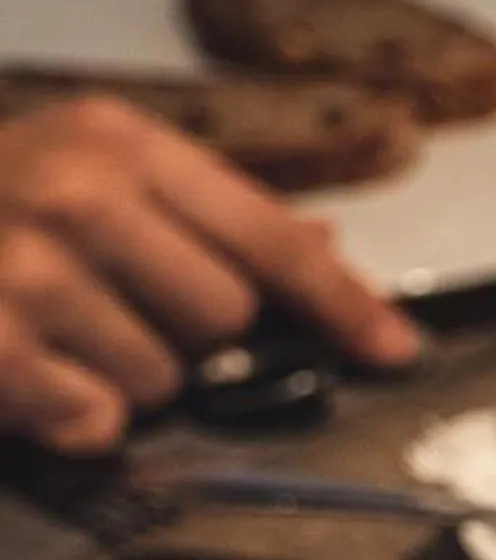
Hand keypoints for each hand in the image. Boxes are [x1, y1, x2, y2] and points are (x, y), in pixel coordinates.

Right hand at [0, 97, 419, 452]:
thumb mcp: (92, 171)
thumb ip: (208, 212)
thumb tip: (321, 243)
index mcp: (123, 144)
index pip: (271, 238)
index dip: (344, 303)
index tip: (394, 350)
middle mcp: (77, 191)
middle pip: (227, 316)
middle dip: (193, 337)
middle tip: (124, 314)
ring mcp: (20, 262)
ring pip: (162, 375)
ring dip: (126, 377)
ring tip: (61, 336)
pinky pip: (91, 415)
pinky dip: (80, 416)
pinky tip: (44, 382)